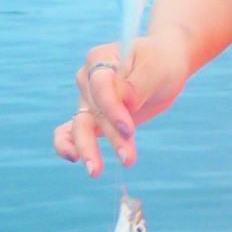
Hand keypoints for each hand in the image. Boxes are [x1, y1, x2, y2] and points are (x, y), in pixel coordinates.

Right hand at [53, 27, 190, 176]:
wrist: (165, 66)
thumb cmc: (161, 62)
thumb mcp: (157, 68)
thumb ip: (139, 84)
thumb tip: (125, 101)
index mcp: (100, 59)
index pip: (100, 87)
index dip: (112, 109)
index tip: (129, 129)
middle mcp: (87, 79)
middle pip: (93, 111)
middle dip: (109, 136)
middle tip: (128, 159)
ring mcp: (87, 99)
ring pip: (81, 126)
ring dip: (89, 149)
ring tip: (97, 172)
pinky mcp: (92, 117)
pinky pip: (69, 131)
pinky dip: (66, 144)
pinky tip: (72, 158)